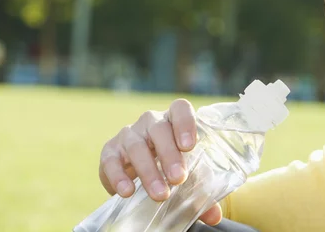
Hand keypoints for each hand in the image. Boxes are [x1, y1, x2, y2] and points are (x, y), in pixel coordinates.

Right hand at [98, 99, 222, 225]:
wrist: (143, 173)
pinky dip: (118, 176)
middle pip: (159, 129)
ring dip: (148, 171)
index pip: (180, 108)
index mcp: (174, 120)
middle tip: (179, 178)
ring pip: (136, 145)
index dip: (185, 122)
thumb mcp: (188, 174)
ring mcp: (129, 134)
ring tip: (160, 194)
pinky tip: (127, 192)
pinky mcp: (110, 151)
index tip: (190, 145)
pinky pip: (110, 160)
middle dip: (169, 154)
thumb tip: (214, 215)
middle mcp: (151, 122)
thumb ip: (202, 190)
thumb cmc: (172, 166)